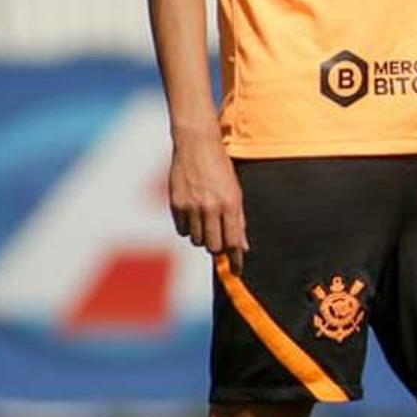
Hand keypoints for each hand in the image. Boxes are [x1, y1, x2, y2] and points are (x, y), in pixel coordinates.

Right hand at [169, 126, 247, 267]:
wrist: (196, 145)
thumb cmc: (221, 169)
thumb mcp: (236, 192)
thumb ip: (238, 221)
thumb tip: (242, 248)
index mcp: (230, 204)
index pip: (233, 242)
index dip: (236, 261)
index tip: (238, 272)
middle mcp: (210, 207)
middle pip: (213, 246)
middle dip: (218, 248)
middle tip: (219, 239)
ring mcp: (191, 206)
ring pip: (196, 240)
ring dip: (203, 237)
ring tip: (206, 220)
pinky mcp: (175, 204)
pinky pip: (181, 230)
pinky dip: (187, 228)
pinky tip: (192, 215)